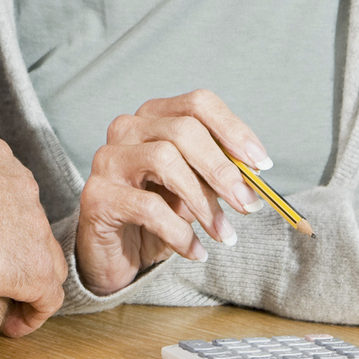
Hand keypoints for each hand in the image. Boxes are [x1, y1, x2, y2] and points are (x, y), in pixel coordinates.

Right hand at [0, 56, 66, 336]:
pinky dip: (31, 314)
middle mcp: (24, 191)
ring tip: (0, 300)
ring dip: (23, 281)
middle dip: (11, 246)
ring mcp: (33, 230)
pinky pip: (45, 299)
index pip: (7, 188)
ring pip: (40, 261)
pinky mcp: (34, 269)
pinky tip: (10, 324)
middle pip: (27, 223)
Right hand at [76, 89, 270, 296]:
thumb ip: (216, 176)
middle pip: (184, 130)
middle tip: (247, 204)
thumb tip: (253, 178)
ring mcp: (108, 159)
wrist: (116, 254)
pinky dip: (179, 232)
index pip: (198, 104)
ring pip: (164, 158)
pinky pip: (147, 207)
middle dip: (222, 169)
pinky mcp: (96, 195)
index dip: (233, 130)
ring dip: (203, 201)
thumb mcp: (194, 191)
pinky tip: (195, 250)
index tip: (261, 164)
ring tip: (223, 233)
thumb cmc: (158, 215)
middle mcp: (127, 129)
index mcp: (154, 118)